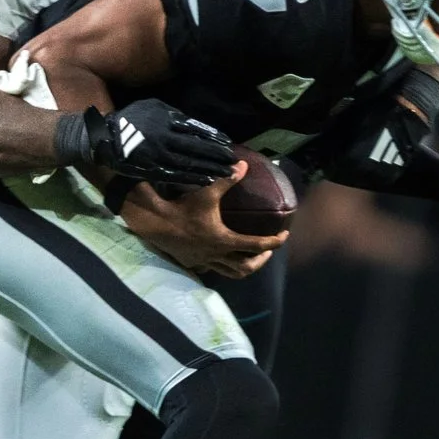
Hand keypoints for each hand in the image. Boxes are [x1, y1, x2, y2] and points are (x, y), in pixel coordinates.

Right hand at [56, 100, 234, 189]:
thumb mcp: (152, 106)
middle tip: (232, 160)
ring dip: (210, 169)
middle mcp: (164, 138)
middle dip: (217, 156)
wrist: (106, 138)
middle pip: (197, 149)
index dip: (213, 138)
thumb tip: (195, 123)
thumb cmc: (132, 118)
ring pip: (189, 164)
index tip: (228, 144)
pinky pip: (177, 177)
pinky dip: (193, 179)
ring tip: (227, 173)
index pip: (196, 130)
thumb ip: (173, 114)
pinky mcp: (152, 170)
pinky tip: (207, 180)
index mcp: (165, 120)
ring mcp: (158, 156)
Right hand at [120, 169, 286, 278]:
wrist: (155, 223)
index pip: (257, 245)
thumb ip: (227, 180)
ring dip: (245, 268)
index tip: (283, 236)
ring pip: (231, 273)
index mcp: (225, 240)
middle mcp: (217, 255)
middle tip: (269, 250)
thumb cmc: (183, 208)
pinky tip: (223, 258)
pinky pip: (214, 270)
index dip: (274, 242)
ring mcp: (205, 262)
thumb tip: (243, 165)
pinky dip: (223, 267)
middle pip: (247, 267)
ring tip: (251, 259)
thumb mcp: (206, 192)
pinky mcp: (193, 263)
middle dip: (262, 260)